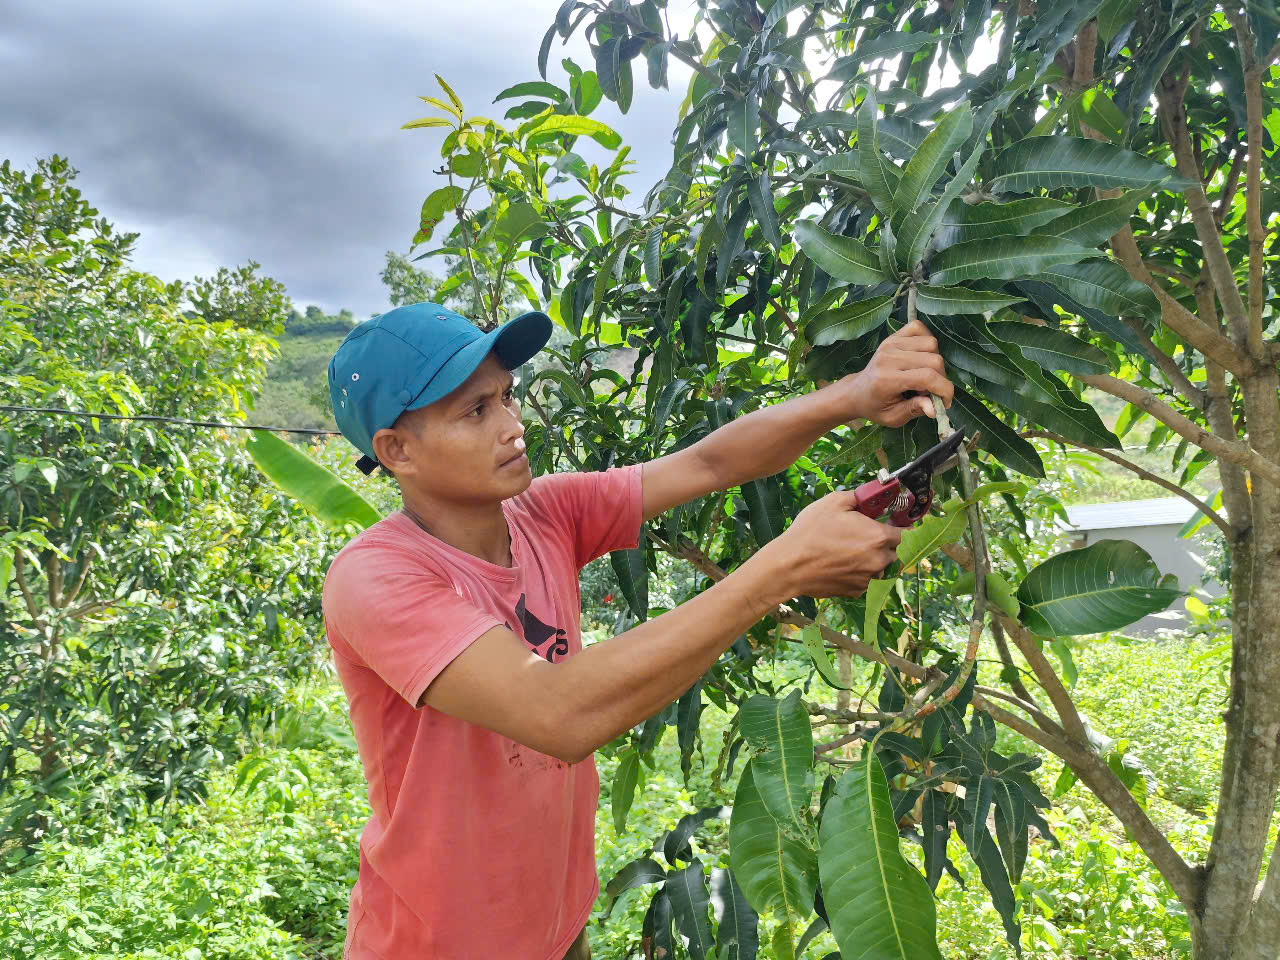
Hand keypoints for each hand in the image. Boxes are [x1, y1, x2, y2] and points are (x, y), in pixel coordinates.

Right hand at [762, 490, 902, 598]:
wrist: (789, 566)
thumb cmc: (810, 532)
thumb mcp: (833, 502)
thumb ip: (859, 497)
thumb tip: (871, 496)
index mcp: (878, 537)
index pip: (908, 534)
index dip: (905, 528)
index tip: (899, 525)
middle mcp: (879, 561)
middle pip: (897, 553)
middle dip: (889, 544)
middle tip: (872, 535)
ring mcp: (868, 579)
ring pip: (882, 568)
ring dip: (876, 559)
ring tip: (855, 551)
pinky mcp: (856, 591)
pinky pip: (867, 581)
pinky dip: (861, 573)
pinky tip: (844, 564)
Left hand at [841, 318, 953, 426]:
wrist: (857, 392)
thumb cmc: (876, 406)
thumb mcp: (893, 417)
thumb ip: (914, 410)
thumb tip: (935, 409)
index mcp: (887, 380)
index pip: (927, 377)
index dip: (945, 390)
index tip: (945, 402)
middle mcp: (889, 358)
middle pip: (934, 360)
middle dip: (940, 378)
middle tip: (929, 391)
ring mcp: (890, 344)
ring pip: (931, 343)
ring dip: (935, 361)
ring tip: (924, 375)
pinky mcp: (892, 336)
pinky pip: (919, 328)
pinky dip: (926, 341)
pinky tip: (921, 357)